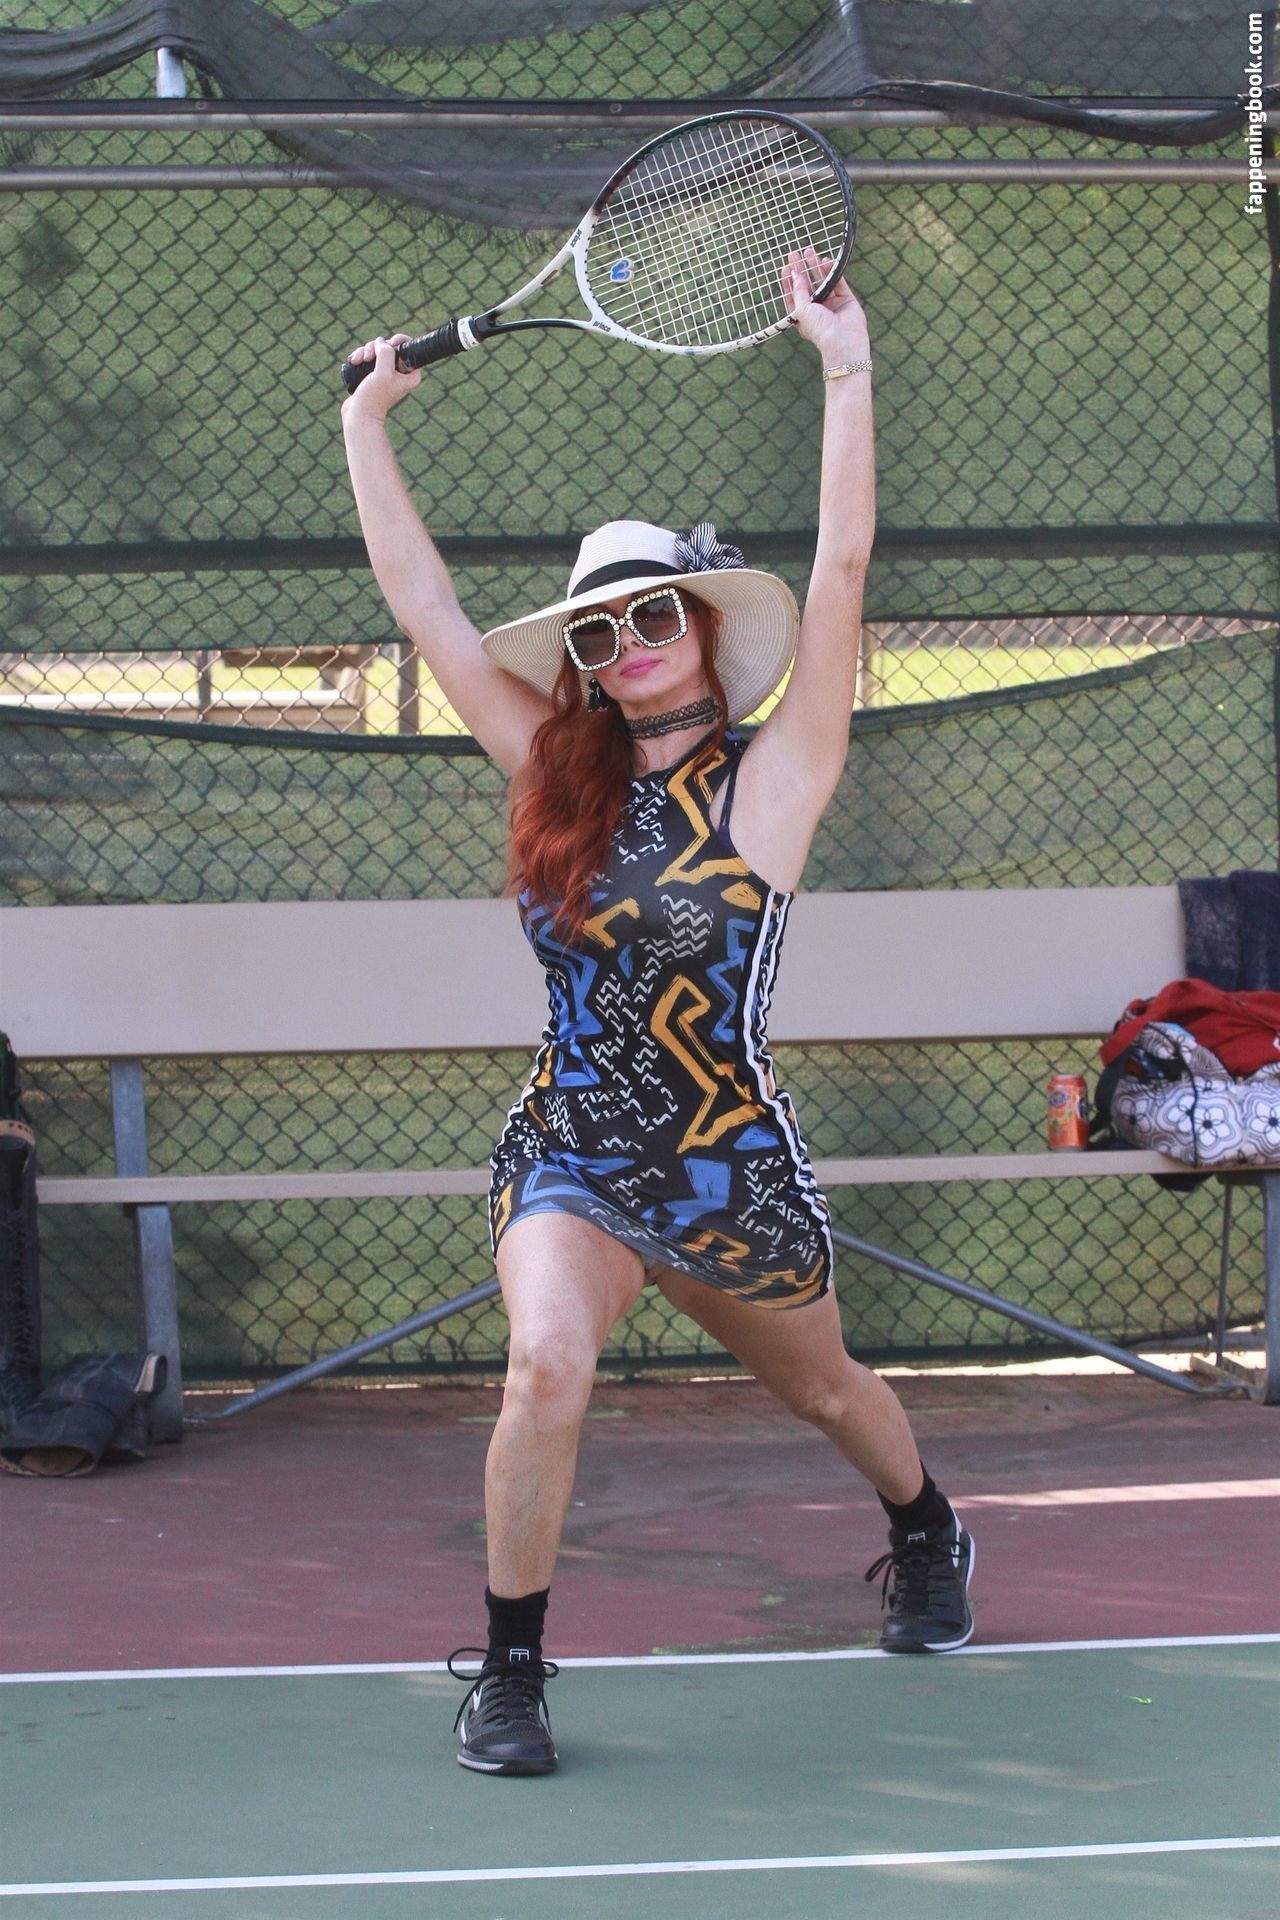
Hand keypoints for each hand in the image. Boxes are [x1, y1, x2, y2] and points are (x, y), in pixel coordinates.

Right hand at [340, 333, 422, 424]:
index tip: (387, 345)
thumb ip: (386, 353)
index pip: (408, 347)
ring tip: (358, 361)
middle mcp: (400, 373)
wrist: (359, 415)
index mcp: (410, 374)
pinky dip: (360, 356)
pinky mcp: (373, 375)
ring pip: (376, 350)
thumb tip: (381, 342)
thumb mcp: (383, 373)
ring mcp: (386, 373)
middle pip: (389, 346)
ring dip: (365, 351)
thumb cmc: (373, 397)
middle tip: (367, 357)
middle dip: (375, 347)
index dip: (397, 341)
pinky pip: (368, 357)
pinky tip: (354, 361)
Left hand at [782, 248, 869, 365]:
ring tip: (809, 251)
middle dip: (801, 269)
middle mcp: (817, 310)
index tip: (786, 266)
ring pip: (822, 281)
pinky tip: (826, 261)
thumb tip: (795, 274)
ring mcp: (831, 304)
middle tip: (795, 253)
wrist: (843, 340)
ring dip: (815, 266)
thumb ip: (799, 291)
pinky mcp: (845, 299)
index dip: (789, 280)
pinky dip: (832, 271)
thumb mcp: (802, 310)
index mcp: (803, 316)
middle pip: (807, 285)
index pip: (793, 295)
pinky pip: (838, 282)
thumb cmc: (820, 330)